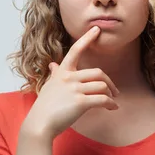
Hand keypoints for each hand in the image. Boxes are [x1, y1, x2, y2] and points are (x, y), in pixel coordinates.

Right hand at [22, 26, 119, 140]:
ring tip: (112, 102)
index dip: (87, 39)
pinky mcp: (80, 102)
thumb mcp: (48, 86)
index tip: (97, 29)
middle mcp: (69, 78)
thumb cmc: (45, 107)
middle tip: (114, 91)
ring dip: (111, 94)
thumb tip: (53, 65)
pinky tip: (112, 108)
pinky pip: (102, 99)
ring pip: (102, 86)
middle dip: (110, 82)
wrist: (40, 124)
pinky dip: (110, 104)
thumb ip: (54, 74)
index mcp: (62, 72)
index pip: (75, 50)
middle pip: (98, 73)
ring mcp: (75, 89)